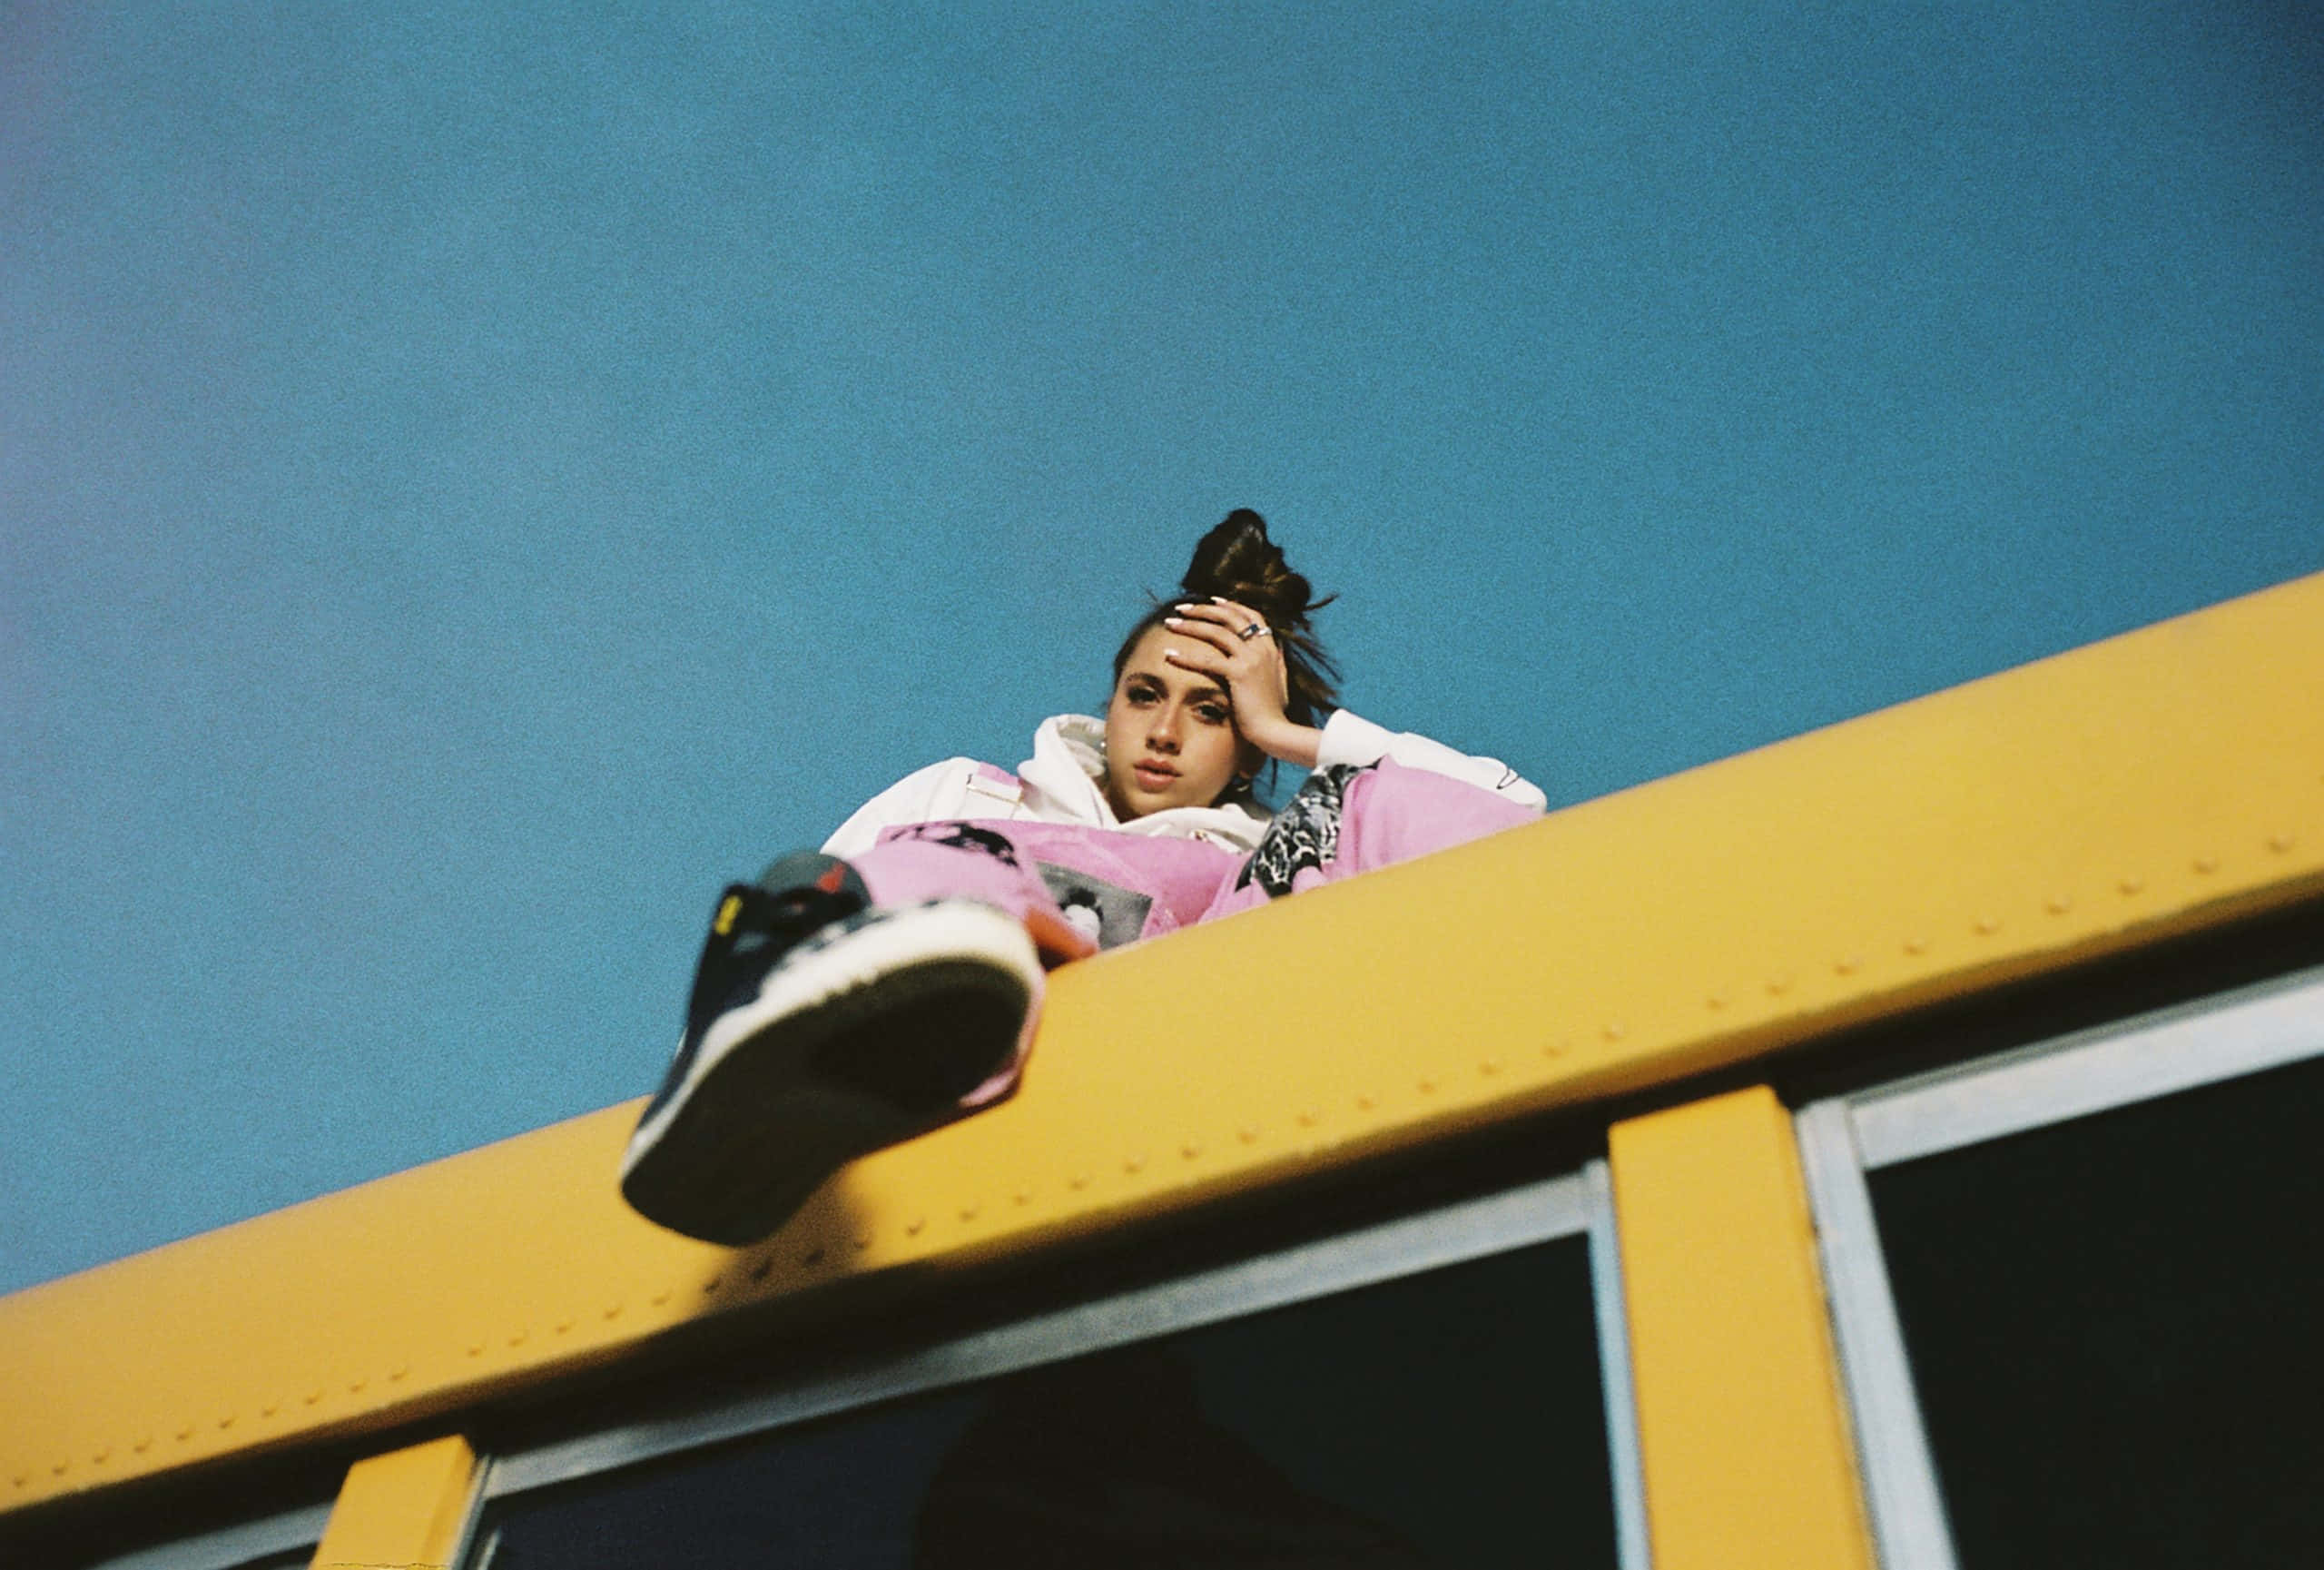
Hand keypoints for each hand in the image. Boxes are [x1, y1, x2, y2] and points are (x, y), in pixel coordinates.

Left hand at [1160, 598, 1322, 767]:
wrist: (1276, 732)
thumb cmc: (1274, 713)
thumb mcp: (1280, 680)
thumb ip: (1278, 662)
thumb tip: (1278, 648)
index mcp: (1270, 648)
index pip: (1251, 615)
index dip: (1231, 605)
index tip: (1212, 600)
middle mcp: (1262, 648)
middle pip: (1230, 617)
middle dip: (1203, 609)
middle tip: (1181, 607)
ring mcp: (1252, 659)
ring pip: (1216, 631)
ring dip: (1190, 625)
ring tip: (1170, 624)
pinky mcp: (1239, 674)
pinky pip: (1207, 660)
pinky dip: (1185, 656)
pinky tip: (1169, 655)